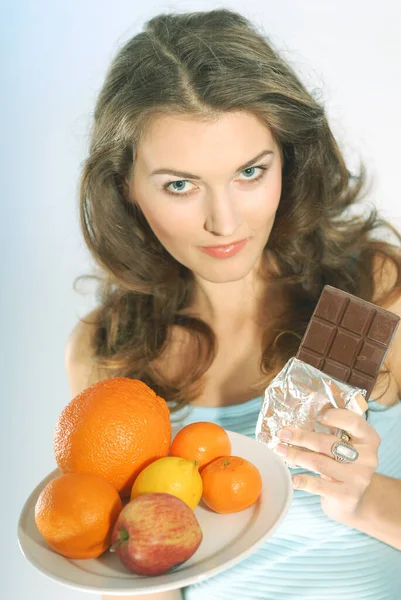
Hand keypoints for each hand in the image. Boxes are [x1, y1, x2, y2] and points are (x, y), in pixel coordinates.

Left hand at [275, 408, 380, 524]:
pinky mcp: (346, 495)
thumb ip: (332, 432)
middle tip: (283, 433)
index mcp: (369, 440)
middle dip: (302, 437)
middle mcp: (367, 458)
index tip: (317, 416)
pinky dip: (303, 480)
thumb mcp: (345, 446)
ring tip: (280, 450)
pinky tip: (292, 478)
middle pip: (329, 443)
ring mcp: (358, 478)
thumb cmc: (343, 464)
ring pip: (320, 462)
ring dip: (296, 455)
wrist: (352, 500)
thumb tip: (298, 420)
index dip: (336, 416)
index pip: (355, 422)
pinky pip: (319, 485)